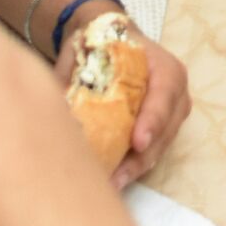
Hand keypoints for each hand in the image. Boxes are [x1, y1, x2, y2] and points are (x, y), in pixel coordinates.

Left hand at [70, 5, 192, 187]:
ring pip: (159, 148)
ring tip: (110, 184)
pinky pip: (151, 152)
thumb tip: (51, 104)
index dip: (152, 120)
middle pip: (164, 131)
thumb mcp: (86, 49)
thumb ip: (71, 73)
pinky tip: (112, 180)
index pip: (163, 95)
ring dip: (135, 168)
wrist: (113, 41)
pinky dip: (132, 167)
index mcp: (165, 68)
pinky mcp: (160, 131)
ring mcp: (170, 115)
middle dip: (141, 157)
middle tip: (117, 176)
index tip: (136, 142)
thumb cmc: (102, 43)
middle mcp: (175, 93)